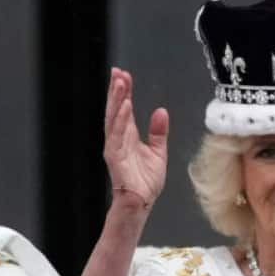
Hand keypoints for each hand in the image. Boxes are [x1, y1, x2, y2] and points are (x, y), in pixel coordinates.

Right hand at [103, 67, 168, 212]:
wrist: (141, 203)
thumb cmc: (145, 182)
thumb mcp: (158, 152)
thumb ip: (158, 132)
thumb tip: (160, 111)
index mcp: (128, 136)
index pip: (124, 109)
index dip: (124, 92)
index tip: (124, 75)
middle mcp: (119, 138)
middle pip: (116, 109)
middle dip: (116, 90)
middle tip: (117, 72)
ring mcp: (115, 147)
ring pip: (114, 118)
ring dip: (116, 100)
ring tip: (120, 83)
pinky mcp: (115, 157)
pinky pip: (117, 135)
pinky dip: (120, 119)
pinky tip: (125, 106)